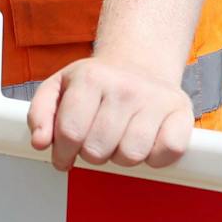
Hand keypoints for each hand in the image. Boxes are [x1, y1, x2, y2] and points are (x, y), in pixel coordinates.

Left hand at [27, 55, 193, 171]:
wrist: (138, 63)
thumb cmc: (95, 82)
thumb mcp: (59, 87)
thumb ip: (40, 113)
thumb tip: (40, 143)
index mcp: (90, 78)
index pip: (70, 133)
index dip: (62, 153)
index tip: (63, 158)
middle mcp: (124, 86)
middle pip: (98, 149)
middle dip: (91, 154)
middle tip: (94, 143)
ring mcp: (155, 99)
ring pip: (131, 155)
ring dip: (120, 157)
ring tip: (117, 141)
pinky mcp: (182, 113)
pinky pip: (167, 152)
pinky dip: (155, 158)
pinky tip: (144, 144)